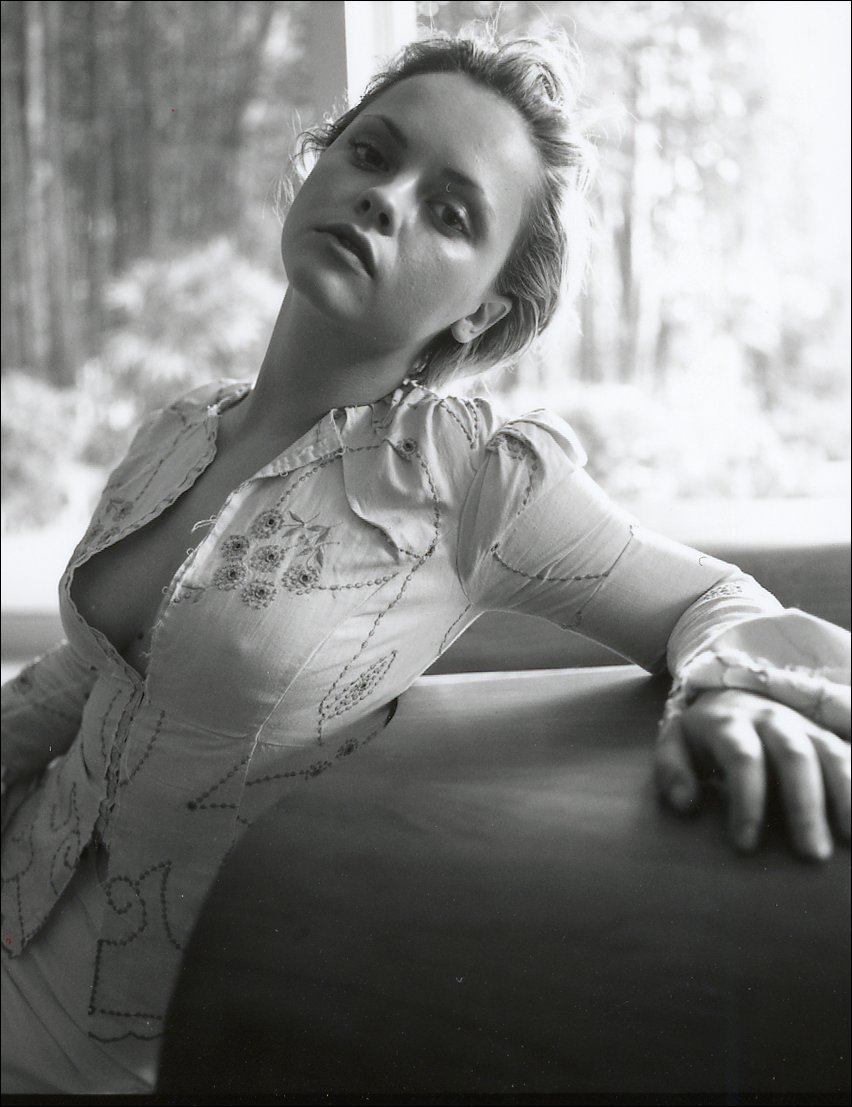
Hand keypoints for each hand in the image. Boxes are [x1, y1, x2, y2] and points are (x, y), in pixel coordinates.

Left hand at [655, 688, 850, 859]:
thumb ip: (672, 771)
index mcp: (730, 723)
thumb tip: (685, 804)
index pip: (742, 758)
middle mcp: (771, 719)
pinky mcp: (826, 736)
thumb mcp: (676, 744)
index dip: (746, 800)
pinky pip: (849, 753)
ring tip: (851, 839)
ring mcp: (804, 725)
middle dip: (804, 805)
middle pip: (794, 756)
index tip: (745, 845)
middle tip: (811, 854)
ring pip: (831, 752)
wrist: (731, 696)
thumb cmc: (703, 736)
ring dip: (845, 794)